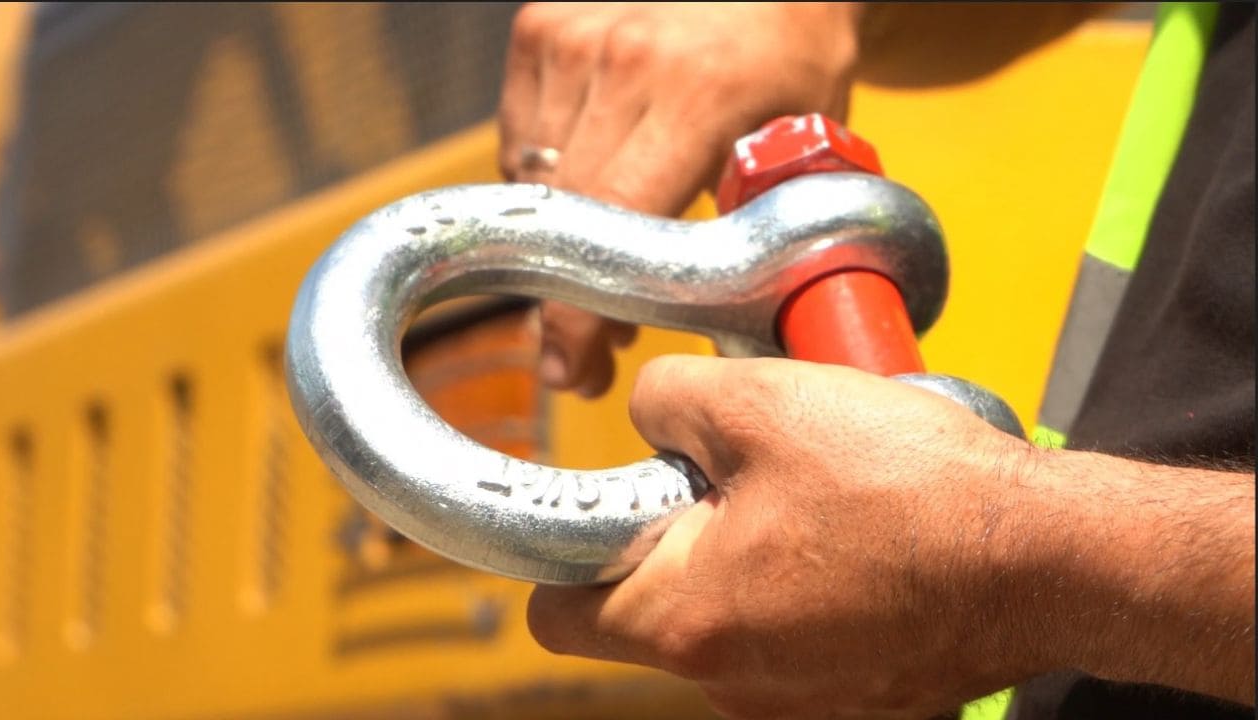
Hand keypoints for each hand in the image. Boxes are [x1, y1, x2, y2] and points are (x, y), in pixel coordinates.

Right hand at [500, 2, 862, 396]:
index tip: (568, 367)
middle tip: (585, 351)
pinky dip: (548, 181)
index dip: (579, 311)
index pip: (611, 223)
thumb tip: (727, 342)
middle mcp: (625, 58)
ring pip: (532, 183)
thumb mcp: (805, 155)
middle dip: (563, 297)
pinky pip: (520, 139)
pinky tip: (592, 188)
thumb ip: (761, 237)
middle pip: (559, 214)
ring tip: (607, 261)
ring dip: (561, 237)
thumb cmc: (796, 68)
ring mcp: (574, 37)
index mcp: (699, 92)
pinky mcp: (541, 29)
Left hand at [528, 355, 1037, 718]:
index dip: (567, 550)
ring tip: (814, 502)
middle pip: (649, 611)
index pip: (555, 614)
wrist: (1046, 558)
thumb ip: (670, 401)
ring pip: (728, 621)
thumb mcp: (763, 402)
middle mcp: (730, 682)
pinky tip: (860, 542)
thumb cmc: (908, 487)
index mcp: (687, 620)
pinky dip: (807, 591)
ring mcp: (794, 701)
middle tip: (734, 479)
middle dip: (675, 541)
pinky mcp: (853, 698)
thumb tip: (648, 412)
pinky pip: (795, 639)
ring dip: (748, 560)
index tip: (610, 504)